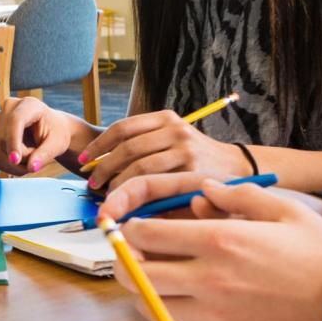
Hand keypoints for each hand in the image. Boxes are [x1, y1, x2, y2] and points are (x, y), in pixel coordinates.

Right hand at [0, 95, 91, 173]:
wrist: (50, 129)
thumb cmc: (56, 133)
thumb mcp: (57, 144)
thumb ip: (45, 155)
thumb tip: (31, 167)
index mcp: (29, 105)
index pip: (15, 121)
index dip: (13, 140)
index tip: (15, 160)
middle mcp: (9, 108)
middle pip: (4, 138)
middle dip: (20, 158)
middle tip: (38, 161)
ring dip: (14, 164)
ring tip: (31, 159)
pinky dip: (8, 165)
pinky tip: (22, 161)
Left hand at [78, 111, 250, 192]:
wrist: (238, 168)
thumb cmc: (197, 158)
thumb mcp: (173, 140)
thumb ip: (145, 145)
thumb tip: (101, 163)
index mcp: (167, 118)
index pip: (123, 127)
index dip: (99, 145)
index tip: (83, 160)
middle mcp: (176, 130)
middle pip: (128, 148)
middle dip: (104, 168)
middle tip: (92, 184)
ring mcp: (185, 150)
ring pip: (139, 167)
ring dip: (117, 183)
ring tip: (106, 195)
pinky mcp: (192, 172)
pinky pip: (156, 184)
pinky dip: (136, 194)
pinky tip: (128, 202)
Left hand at [118, 179, 321, 320]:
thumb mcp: (285, 211)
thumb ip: (237, 196)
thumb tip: (202, 192)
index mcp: (220, 240)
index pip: (145, 234)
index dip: (129, 230)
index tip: (132, 228)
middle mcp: (208, 279)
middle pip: (134, 274)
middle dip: (125, 262)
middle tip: (134, 256)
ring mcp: (213, 314)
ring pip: (149, 306)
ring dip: (143, 292)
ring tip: (157, 281)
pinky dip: (170, 316)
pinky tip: (185, 304)